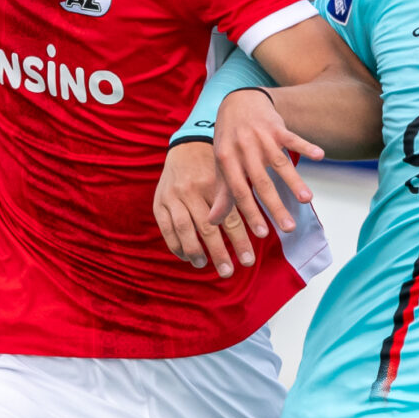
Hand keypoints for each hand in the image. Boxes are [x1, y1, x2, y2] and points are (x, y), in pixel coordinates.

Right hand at [154, 140, 257, 277]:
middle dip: (219, 253)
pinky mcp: (159, 201)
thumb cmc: (215, 166)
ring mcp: (174, 196)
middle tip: (229, 272)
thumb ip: (238, 199)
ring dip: (196, 252)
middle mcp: (193, 190)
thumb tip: (259, 229)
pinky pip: (166, 229)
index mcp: (214, 184)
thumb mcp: (229, 177)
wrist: (186, 145)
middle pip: (208, 228)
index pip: (230, 218)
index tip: (249, 261)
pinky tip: (186, 257)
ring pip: (185, 230)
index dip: (240, 241)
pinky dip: (176, 246)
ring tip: (204, 265)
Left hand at [214, 88, 322, 240]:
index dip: (250, 213)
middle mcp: (244, 149)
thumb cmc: (230, 140)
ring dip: (294, 181)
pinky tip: (320, 155)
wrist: (238, 101)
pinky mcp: (277, 127)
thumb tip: (211, 223)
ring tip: (307, 200)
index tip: (261, 234)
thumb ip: (222, 194)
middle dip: (275, 206)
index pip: (239, 192)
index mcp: (227, 161)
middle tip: (288, 229)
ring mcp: (261, 137)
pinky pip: (293, 137)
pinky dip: (306, 145)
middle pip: (261, 182)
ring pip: (279, 163)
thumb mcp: (222, 164)